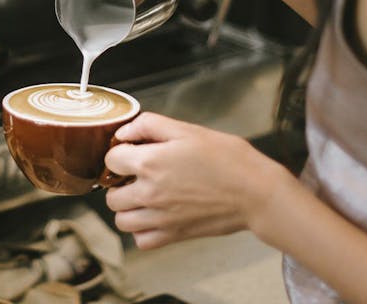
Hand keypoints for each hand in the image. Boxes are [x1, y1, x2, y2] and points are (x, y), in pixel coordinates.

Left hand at [103, 112, 290, 249]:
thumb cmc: (227, 158)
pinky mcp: (174, 235)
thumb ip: (149, 126)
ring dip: (127, 208)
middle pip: (110, 194)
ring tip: (143, 196)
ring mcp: (160, 218)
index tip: (132, 152)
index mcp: (150, 163)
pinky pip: (141, 240)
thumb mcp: (187, 130)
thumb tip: (123, 133)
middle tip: (136, 175)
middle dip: (119, 182)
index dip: (120, 152)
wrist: (255, 192)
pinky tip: (154, 215)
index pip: (111, 161)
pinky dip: (142, 231)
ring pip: (121, 220)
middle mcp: (149, 193)